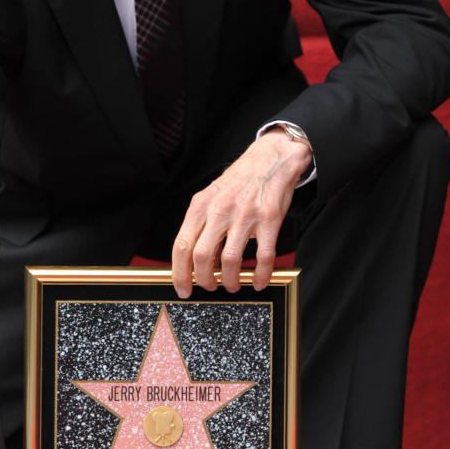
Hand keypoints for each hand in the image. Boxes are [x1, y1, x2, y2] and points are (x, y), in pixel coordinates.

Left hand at [171, 129, 311, 296]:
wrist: (270, 159)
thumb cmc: (239, 181)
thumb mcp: (210, 196)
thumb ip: (200, 223)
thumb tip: (191, 258)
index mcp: (201, 205)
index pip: (181, 245)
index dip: (179, 273)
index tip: (182, 288)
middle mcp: (220, 210)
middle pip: (202, 256)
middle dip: (203, 280)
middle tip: (208, 287)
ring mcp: (245, 215)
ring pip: (230, 260)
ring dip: (229, 280)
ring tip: (231, 284)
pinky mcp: (268, 220)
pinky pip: (263, 256)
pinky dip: (259, 275)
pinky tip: (257, 281)